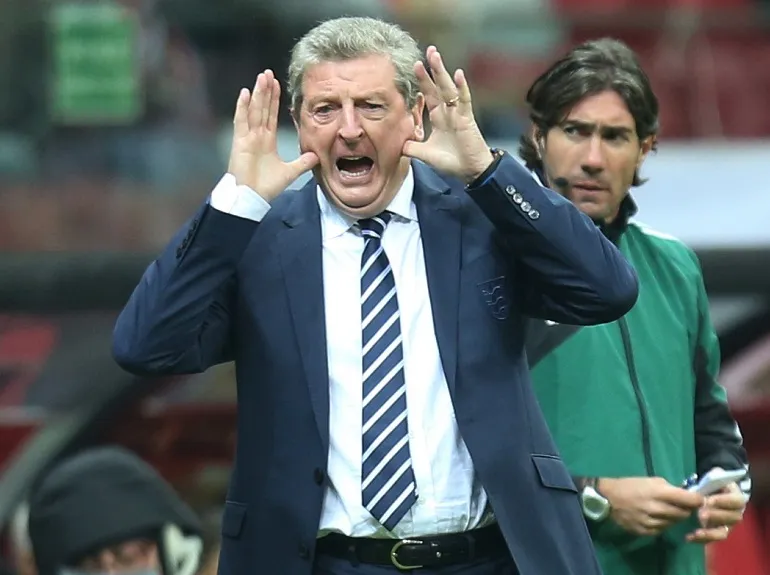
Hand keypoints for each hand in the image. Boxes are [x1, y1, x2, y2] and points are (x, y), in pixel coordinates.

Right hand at [228, 70, 317, 201]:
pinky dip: (243, 107)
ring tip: (261, 77)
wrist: (252, 197)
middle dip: (266, 91)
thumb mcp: (289, 172)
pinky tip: (246, 93)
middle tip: (269, 73)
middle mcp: (256, 136)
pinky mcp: (240, 142)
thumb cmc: (266, 187)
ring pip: (254, 110)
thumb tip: (316, 156)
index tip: (277, 85)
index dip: (274, 100)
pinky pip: (242, 121)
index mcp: (267, 141)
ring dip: (258, 93)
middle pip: (262, 108)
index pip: (271, 115)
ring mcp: (247, 138)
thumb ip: (302, 163)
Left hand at [402, 46, 493, 182]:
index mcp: (439, 117)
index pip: (429, 95)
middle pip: (438, 86)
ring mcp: (458, 113)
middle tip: (428, 50)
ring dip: (442, 71)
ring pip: (449, 88)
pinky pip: (464, 100)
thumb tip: (398, 144)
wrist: (470, 171)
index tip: (414, 66)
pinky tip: (458, 74)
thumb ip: (412, 147)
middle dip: (432, 69)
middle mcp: (448, 111)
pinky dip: (461, 87)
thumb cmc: (452, 161)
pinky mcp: (467, 118)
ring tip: (435, 55)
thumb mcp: (426, 154)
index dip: (422, 81)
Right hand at [599, 477, 703, 535]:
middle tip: (683, 505)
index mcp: (659, 492)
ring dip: (674, 517)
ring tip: (666, 510)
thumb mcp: (650, 480)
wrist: (608, 498)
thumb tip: (685, 495)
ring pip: (673, 523)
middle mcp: (657, 508)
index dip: (697, 500)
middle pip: (683, 513)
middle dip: (686, 509)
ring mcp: (651, 522)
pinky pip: (662, 529)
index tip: (699, 499)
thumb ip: (669, 488)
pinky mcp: (645, 531)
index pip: (689, 499)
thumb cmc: (630, 485)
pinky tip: (656, 517)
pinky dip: (663, 524)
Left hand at [686, 482, 746, 542]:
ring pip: (723, 532)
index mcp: (736, 498)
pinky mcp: (717, 533)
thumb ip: (714, 476)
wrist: (711, 491)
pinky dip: (700, 540)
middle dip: (715, 516)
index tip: (709, 500)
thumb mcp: (714, 476)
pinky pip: (711, 540)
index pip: (736, 501)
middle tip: (700, 514)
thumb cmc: (713, 483)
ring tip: (696, 532)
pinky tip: (688, 538)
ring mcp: (727, 525)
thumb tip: (713, 475)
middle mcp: (735, 513)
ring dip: (710, 533)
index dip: (724, 501)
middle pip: (731, 518)